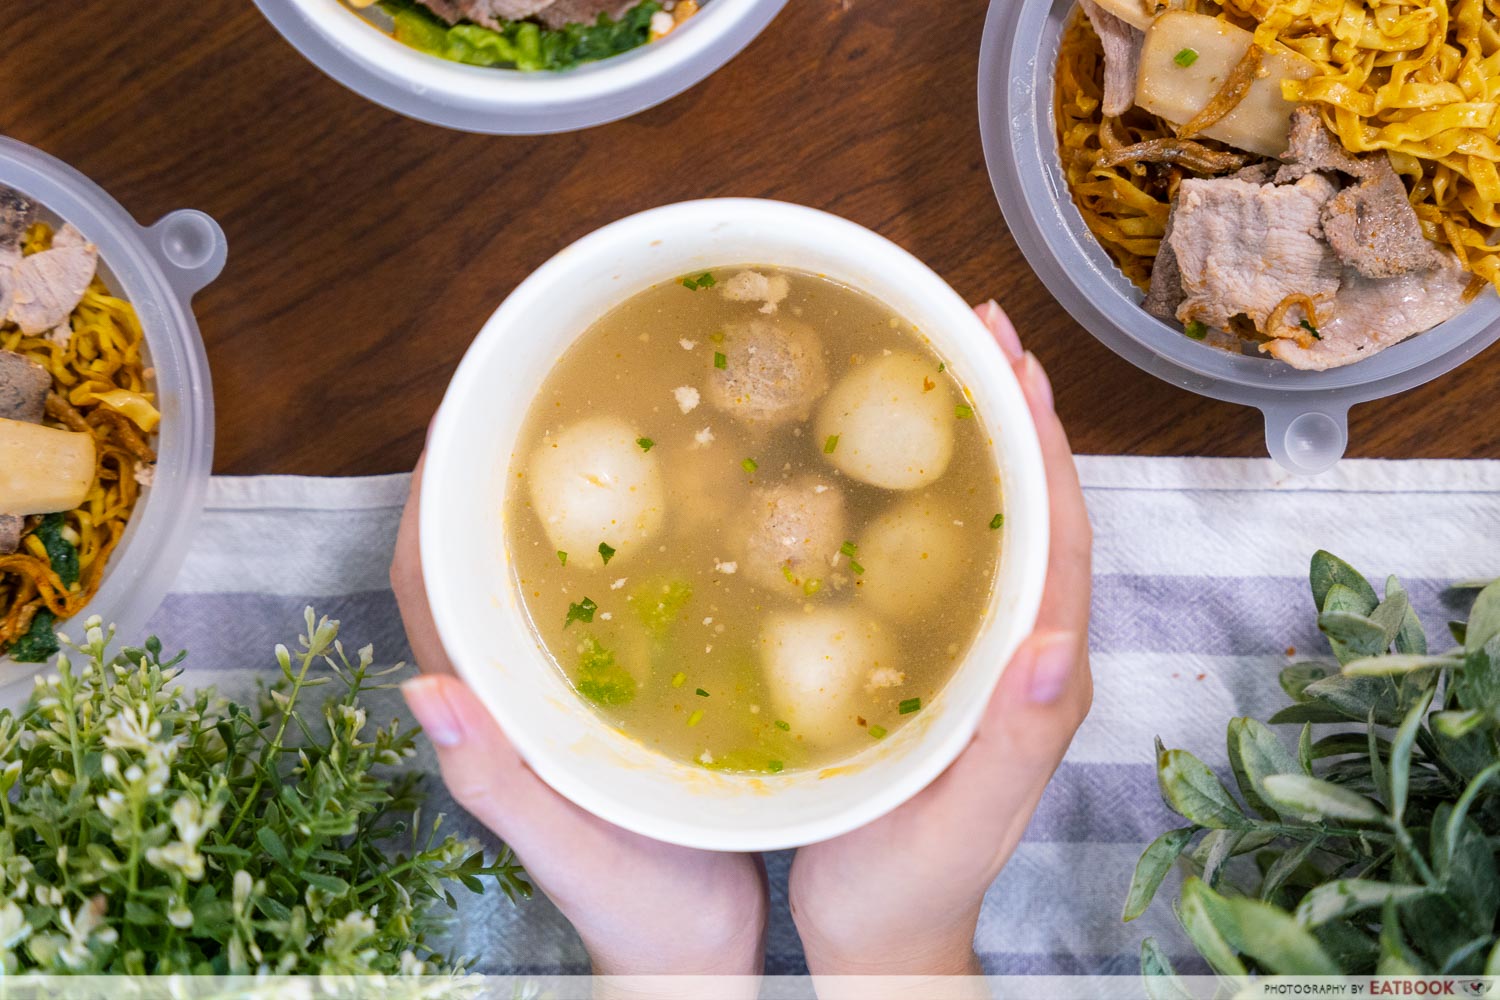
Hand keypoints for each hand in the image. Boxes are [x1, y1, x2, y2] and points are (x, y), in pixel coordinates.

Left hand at [390, 458, 767, 977]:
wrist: (695, 950)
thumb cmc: (634, 910)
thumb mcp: (567, 850)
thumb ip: (496, 780)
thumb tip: (422, 686)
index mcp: (485, 718)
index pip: (427, 590)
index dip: (426, 504)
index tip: (453, 423)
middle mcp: (510, 692)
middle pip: (473, 564)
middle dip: (482, 480)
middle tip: (524, 399)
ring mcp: (557, 692)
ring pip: (532, 576)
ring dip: (542, 504)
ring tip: (589, 433)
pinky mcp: (609, 699)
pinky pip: (594, 606)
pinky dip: (611, 551)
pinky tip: (666, 517)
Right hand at [788, 301, 1093, 979]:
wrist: (878, 934)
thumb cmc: (914, 886)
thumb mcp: (962, 821)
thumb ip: (1018, 740)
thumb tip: (1058, 636)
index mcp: (1042, 679)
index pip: (1061, 536)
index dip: (1043, 442)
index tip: (1013, 357)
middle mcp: (1023, 653)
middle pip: (1033, 510)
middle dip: (1013, 413)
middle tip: (970, 327)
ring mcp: (979, 656)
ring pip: (987, 526)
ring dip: (970, 443)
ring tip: (927, 369)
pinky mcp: (934, 664)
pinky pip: (937, 563)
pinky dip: (915, 500)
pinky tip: (863, 473)